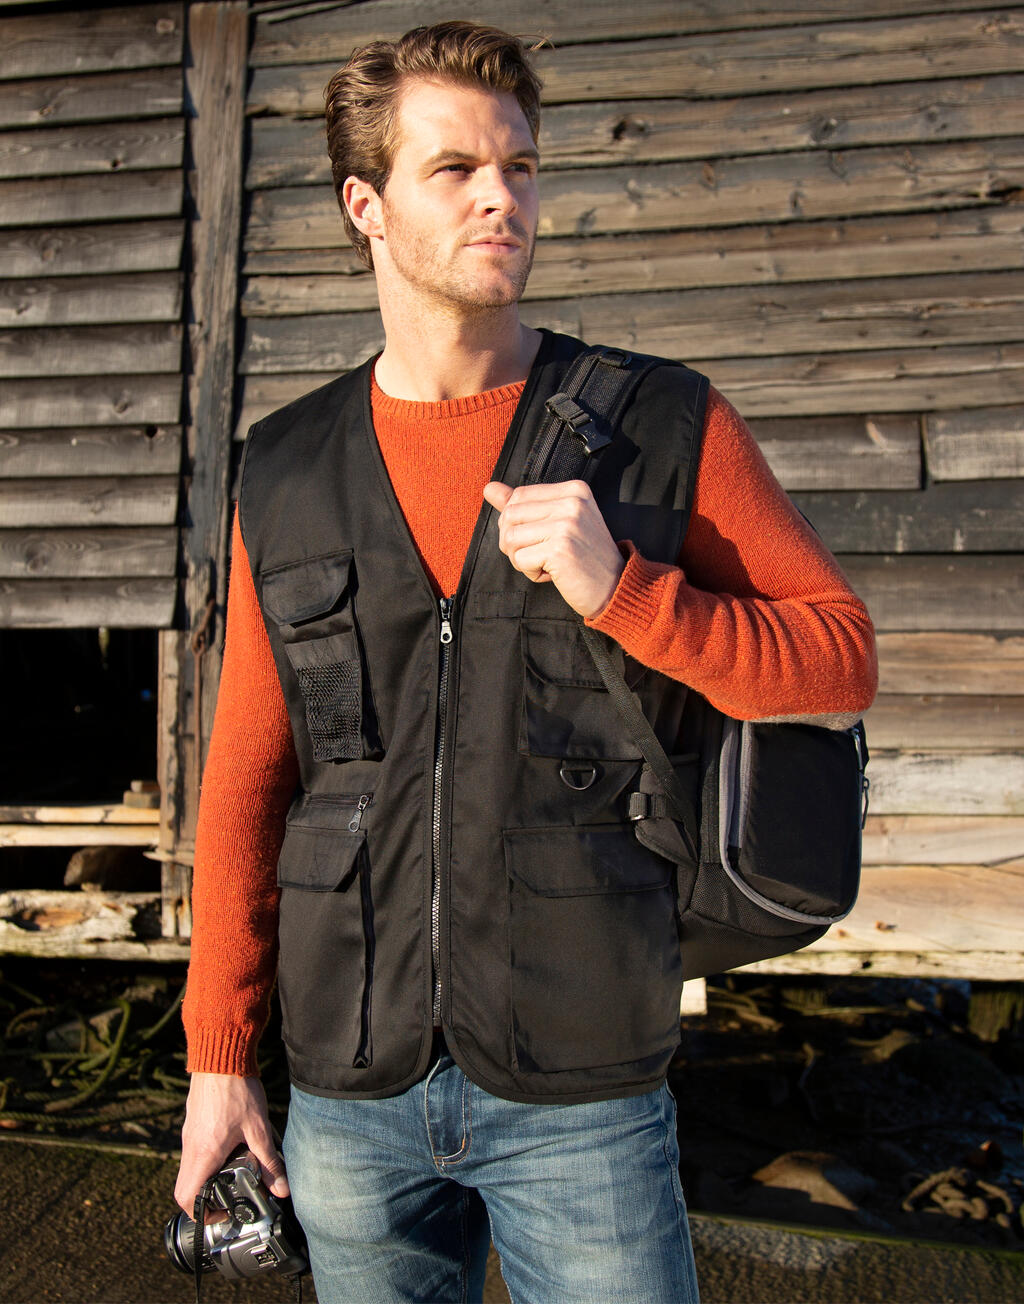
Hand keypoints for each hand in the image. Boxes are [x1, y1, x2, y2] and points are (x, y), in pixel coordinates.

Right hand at [174, 1072, 288, 1215]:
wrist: (221, 1055)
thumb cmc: (237, 1090)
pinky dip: (206, 1158)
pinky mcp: (193, 1122)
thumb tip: (282, 1189)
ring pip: (189, 1168)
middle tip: (226, 1199)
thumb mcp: (258, 1129)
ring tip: (232, 1173)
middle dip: (203, 1200)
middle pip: (184, 1188)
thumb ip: (270, 1162)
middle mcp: (191, 1146)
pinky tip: (229, 1148)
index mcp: (204, 1153)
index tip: (220, 1213)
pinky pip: (193, 1150)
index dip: (200, 1214)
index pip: (187, 1198)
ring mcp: (189, 1133)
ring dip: (206, 1177)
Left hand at [483, 480, 624, 619]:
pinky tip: (553, 574)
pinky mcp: (560, 549)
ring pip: (510, 538)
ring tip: (546, 563)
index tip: (540, 538)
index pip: (519, 495)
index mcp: (574, 490)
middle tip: (540, 555)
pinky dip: (531, 572)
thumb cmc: (585, 557)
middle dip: (515, 542)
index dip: (517, 522)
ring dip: (521, 559)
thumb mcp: (558, 522)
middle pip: (510, 515)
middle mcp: (572, 502)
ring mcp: (567, 524)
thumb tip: (489, 488)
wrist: (615, 587)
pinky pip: (520, 560)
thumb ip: (523, 504)